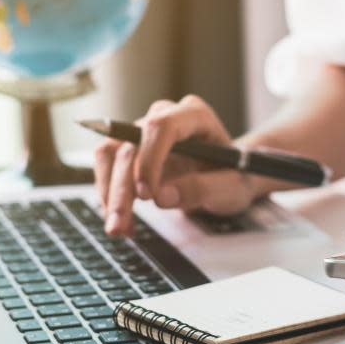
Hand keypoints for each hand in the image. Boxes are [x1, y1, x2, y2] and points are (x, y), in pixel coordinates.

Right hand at [93, 95, 258, 234]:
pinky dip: (110, 196)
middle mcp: (165, 116)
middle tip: (120, 225)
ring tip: (119, 228)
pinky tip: (123, 221)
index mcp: (195, 115)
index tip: (147, 195)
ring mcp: (145, 131)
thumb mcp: (232, 187)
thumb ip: (202, 189)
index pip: (161, 127)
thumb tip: (162, 197)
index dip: (149, 159)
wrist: (229, 175)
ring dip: (109, 193)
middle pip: (130, 145)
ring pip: (111, 154)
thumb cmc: (235, 175)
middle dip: (122, 188)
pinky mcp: (132, 149)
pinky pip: (108, 167)